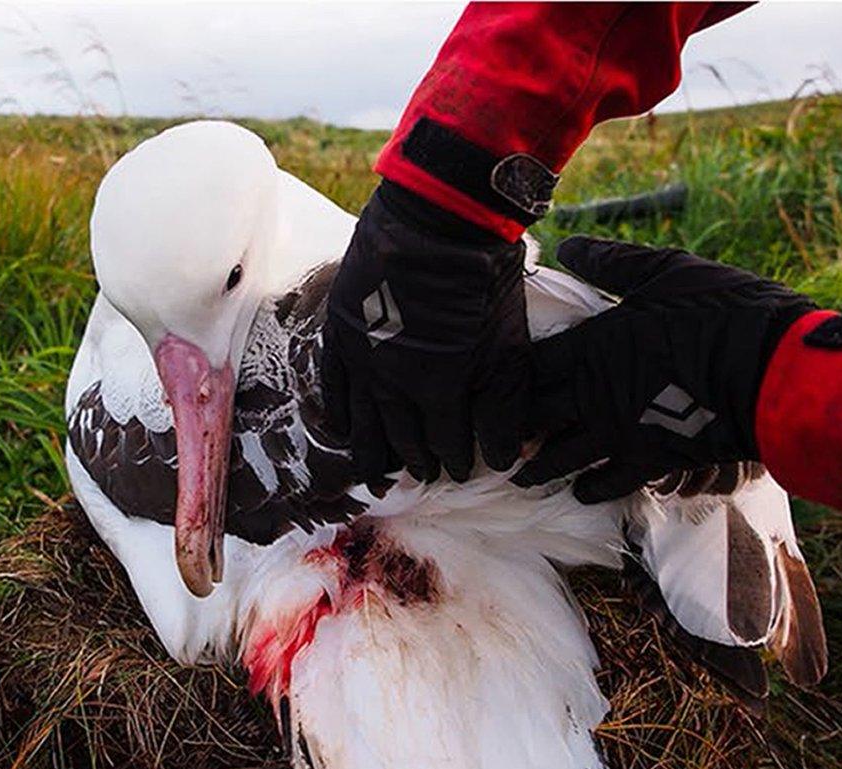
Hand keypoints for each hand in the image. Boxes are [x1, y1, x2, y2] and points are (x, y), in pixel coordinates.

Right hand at [322, 180, 530, 484]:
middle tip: (420, 477)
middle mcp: (389, 383)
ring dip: (372, 447)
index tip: (458, 471)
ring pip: (364, 418)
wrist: (440, 217)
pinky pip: (333, 382)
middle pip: (401, 435)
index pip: (444, 441)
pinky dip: (339, 409)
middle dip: (414, 459)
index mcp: (435, 390)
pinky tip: (344, 428)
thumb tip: (506, 458)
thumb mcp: (507, 348)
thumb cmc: (483, 282)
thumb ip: (503, 409)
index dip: (452, 459)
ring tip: (375, 471)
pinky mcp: (340, 330)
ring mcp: (360, 357)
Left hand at [515, 236, 816, 501]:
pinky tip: (580, 491)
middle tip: (493, 436)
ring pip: (559, 457)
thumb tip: (568, 247)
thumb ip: (611, 263)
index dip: (506, 379)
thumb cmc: (719, 312)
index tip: (490, 387)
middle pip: (532, 417)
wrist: (770, 368)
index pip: (529, 367)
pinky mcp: (648, 459)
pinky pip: (608, 482)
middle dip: (511, 427)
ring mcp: (618, 431)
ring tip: (521, 475)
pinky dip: (590, 489)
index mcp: (591, 347)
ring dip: (537, 467)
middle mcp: (593, 394)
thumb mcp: (664, 272)